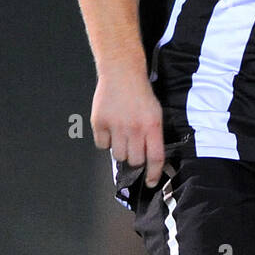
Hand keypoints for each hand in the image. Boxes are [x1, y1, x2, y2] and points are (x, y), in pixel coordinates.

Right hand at [90, 71, 165, 187]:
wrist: (122, 72)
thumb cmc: (141, 94)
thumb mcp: (155, 113)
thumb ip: (154, 136)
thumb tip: (152, 161)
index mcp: (152, 126)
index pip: (155, 158)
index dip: (154, 174)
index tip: (151, 182)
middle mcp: (134, 128)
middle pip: (134, 160)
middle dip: (135, 159)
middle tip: (133, 148)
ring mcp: (116, 125)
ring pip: (118, 155)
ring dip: (120, 149)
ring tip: (121, 134)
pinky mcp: (99, 122)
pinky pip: (102, 145)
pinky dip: (105, 141)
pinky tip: (110, 128)